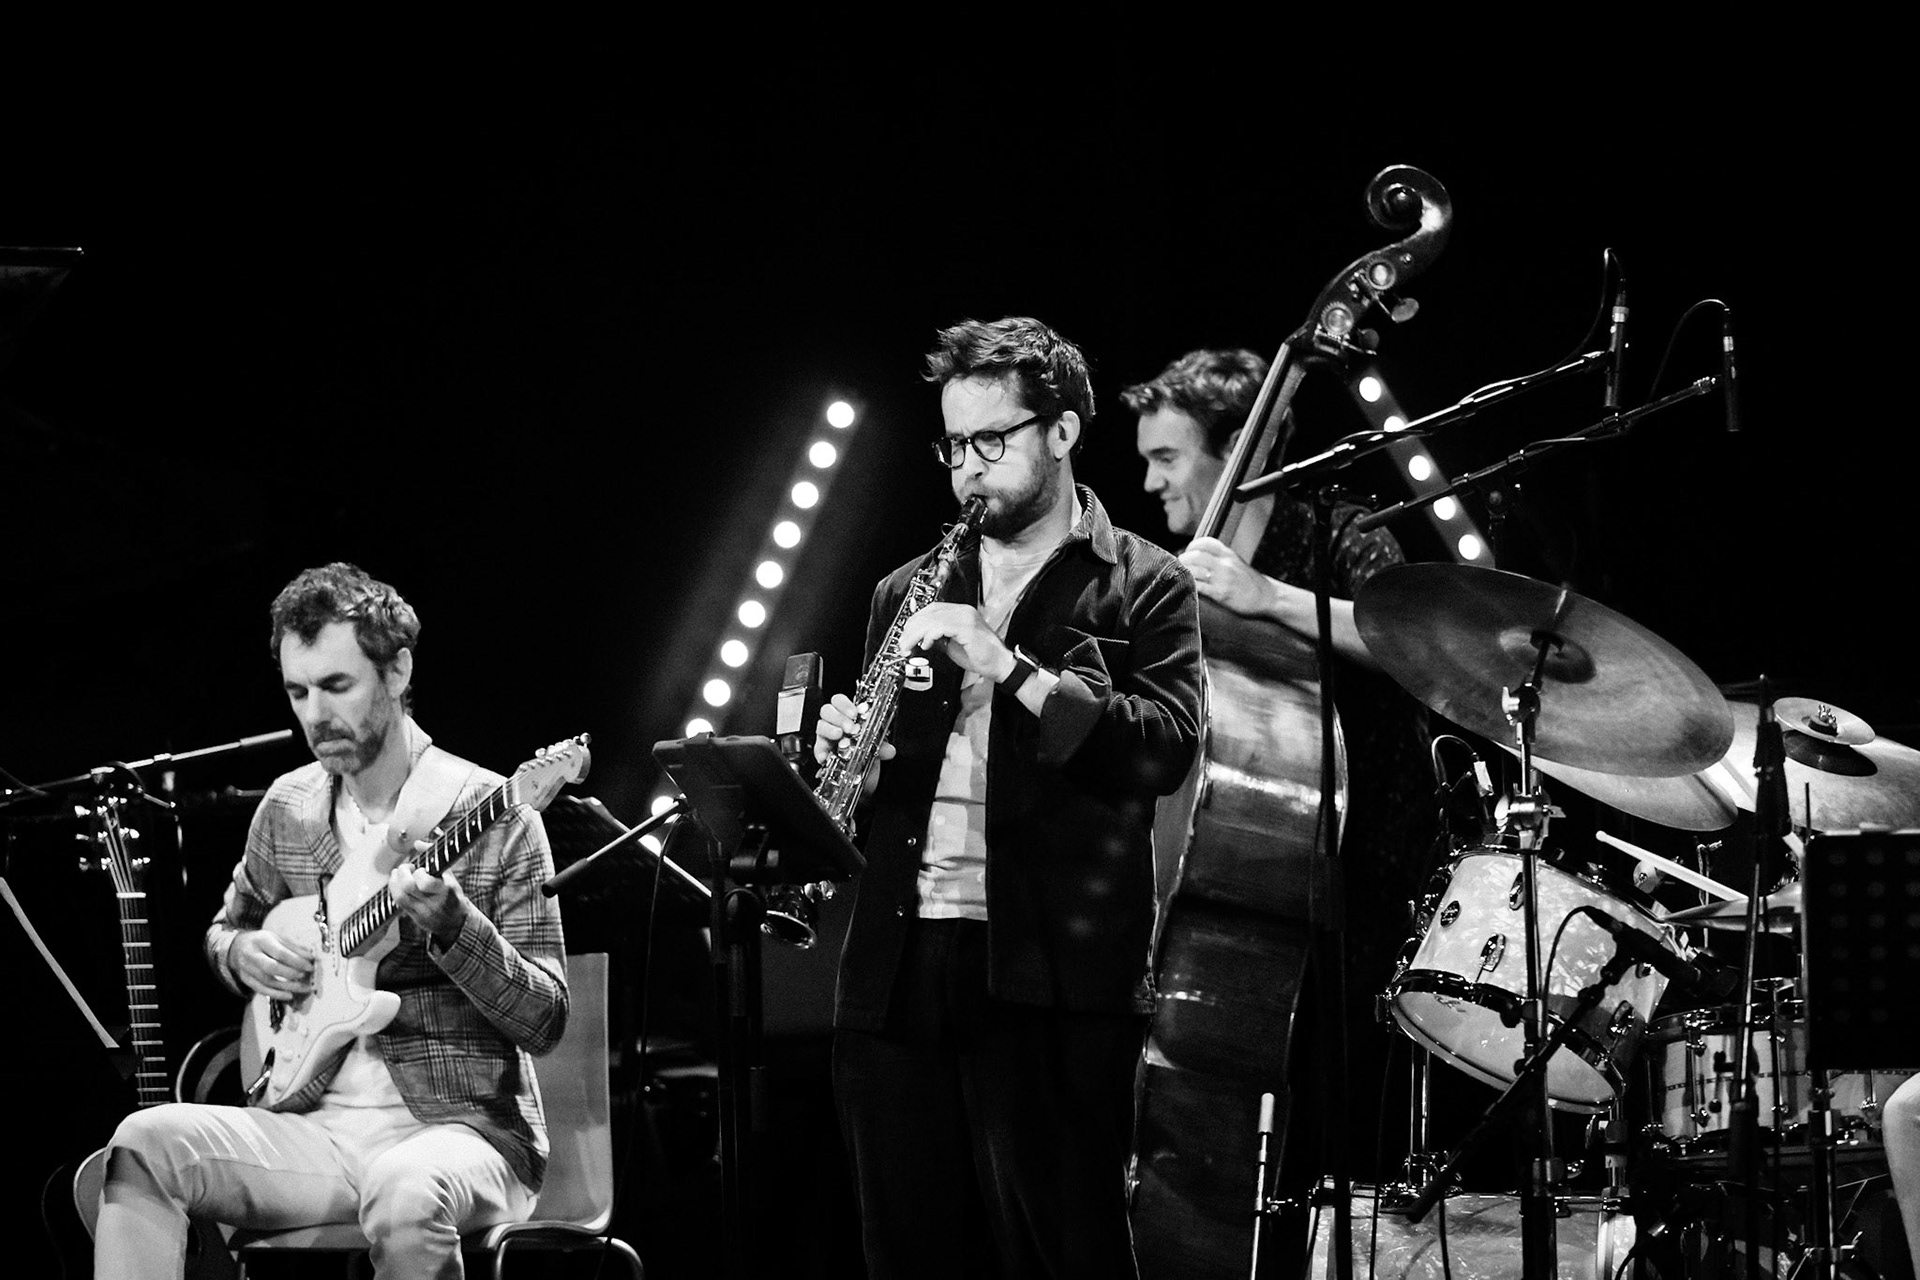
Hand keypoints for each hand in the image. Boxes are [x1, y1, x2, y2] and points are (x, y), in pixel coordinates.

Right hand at [230, 928, 314, 999]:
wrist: (237, 947)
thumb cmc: (263, 942)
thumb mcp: (277, 938)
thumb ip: (294, 947)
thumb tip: (311, 956)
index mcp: (261, 940)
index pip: (280, 953)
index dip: (296, 961)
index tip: (310, 966)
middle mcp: (251, 955)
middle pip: (271, 967)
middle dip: (291, 973)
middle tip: (305, 976)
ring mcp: (246, 969)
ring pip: (266, 981)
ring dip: (287, 987)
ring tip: (302, 988)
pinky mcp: (246, 979)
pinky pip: (261, 990)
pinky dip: (276, 994)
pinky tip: (289, 995)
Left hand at [389, 861, 467, 947]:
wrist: (456, 922)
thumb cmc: (452, 895)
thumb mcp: (450, 876)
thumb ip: (435, 857)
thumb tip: (418, 843)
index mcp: (445, 891)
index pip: (425, 882)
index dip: (418, 873)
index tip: (420, 869)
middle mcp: (433, 903)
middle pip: (408, 887)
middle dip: (403, 872)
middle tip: (406, 868)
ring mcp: (423, 912)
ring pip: (399, 895)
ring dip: (395, 880)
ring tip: (399, 874)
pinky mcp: (415, 918)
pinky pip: (398, 903)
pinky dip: (394, 889)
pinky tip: (397, 884)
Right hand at [814, 692, 894, 794]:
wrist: (864, 782)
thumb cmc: (868, 759)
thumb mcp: (878, 750)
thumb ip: (883, 747)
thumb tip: (889, 750)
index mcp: (849, 718)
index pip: (840, 702)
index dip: (845, 704)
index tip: (854, 713)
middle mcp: (836, 725)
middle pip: (827, 710)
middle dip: (839, 717)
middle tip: (850, 727)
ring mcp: (828, 739)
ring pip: (820, 726)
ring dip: (830, 729)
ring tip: (839, 736)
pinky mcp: (823, 753)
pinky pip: (817, 749)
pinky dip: (821, 751)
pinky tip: (827, 755)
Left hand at [894, 602, 1013, 679]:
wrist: (1000, 665)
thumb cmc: (981, 657)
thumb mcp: (953, 645)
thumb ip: (938, 638)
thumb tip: (920, 638)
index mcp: (960, 612)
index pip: (932, 609)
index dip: (915, 621)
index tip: (905, 634)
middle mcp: (963, 611)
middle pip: (929, 612)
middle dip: (911, 628)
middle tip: (903, 642)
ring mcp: (966, 617)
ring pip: (932, 619)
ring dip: (916, 633)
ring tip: (909, 645)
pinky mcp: (967, 627)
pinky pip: (941, 626)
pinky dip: (930, 635)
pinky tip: (926, 644)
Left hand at [1180, 537, 1274, 618]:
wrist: (1268, 597)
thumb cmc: (1250, 582)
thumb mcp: (1236, 563)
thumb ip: (1220, 559)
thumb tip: (1197, 559)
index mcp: (1228, 554)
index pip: (1205, 542)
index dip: (1192, 546)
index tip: (1187, 554)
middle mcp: (1225, 563)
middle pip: (1195, 555)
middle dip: (1183, 561)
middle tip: (1179, 568)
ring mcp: (1223, 578)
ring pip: (1194, 570)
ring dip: (1183, 574)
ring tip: (1180, 579)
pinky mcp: (1221, 594)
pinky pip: (1199, 587)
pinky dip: (1190, 586)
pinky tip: (1187, 589)